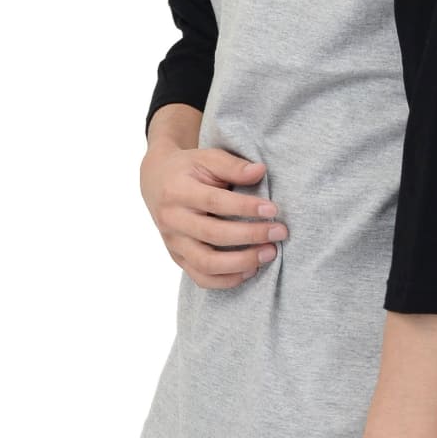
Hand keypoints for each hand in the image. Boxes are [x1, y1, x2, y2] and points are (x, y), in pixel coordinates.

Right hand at [139, 139, 287, 288]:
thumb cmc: (189, 168)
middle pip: (213, 235)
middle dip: (251, 235)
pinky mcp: (178, 258)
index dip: (245, 207)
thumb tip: (260, 172)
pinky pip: (201, 278)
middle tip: (280, 232)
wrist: (156, 180)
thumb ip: (233, 166)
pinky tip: (251, 270)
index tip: (272, 209)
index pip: (215, 202)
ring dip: (242, 263)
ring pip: (206, 263)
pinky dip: (227, 280)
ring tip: (270, 253)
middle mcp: (172, 220)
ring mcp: (173, 243)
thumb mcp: (207, 158)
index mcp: (178, 191)